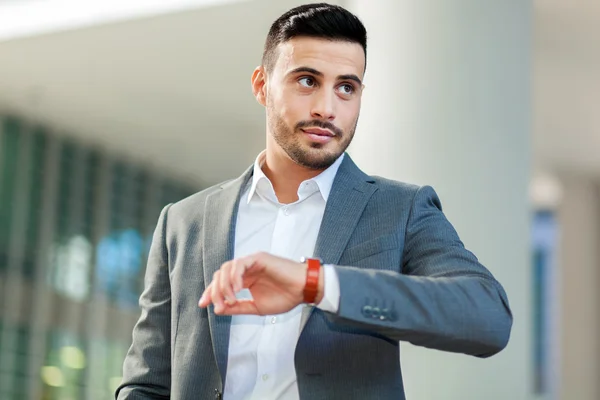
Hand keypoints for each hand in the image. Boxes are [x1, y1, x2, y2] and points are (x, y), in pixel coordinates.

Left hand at [198, 252, 321, 314]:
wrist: (303, 290)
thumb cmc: (285, 297)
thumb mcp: (257, 307)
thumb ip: (238, 308)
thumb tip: (218, 309)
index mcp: (244, 280)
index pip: (221, 283)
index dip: (210, 292)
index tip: (203, 305)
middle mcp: (245, 270)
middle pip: (220, 275)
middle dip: (215, 291)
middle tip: (218, 305)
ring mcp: (251, 262)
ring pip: (227, 268)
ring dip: (224, 285)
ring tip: (231, 299)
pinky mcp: (258, 258)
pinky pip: (240, 264)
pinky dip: (235, 276)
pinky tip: (238, 289)